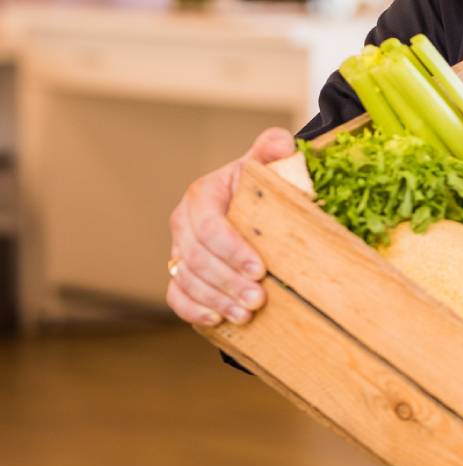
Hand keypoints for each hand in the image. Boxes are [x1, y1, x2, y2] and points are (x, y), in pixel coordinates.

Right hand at [166, 126, 294, 326]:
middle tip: (259, 299)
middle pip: (197, 257)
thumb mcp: (266, 163)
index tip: (259, 269)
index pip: (209, 225)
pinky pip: (177, 295)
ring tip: (247, 314)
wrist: (252, 203)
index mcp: (202, 195)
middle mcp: (184, 223)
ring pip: (187, 279)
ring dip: (216, 299)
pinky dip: (194, 310)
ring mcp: (179, 250)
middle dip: (227, 281)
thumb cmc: (260, 185)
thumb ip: (273, 149)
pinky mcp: (181, 273)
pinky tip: (218, 321)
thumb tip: (282, 144)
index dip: (231, 249)